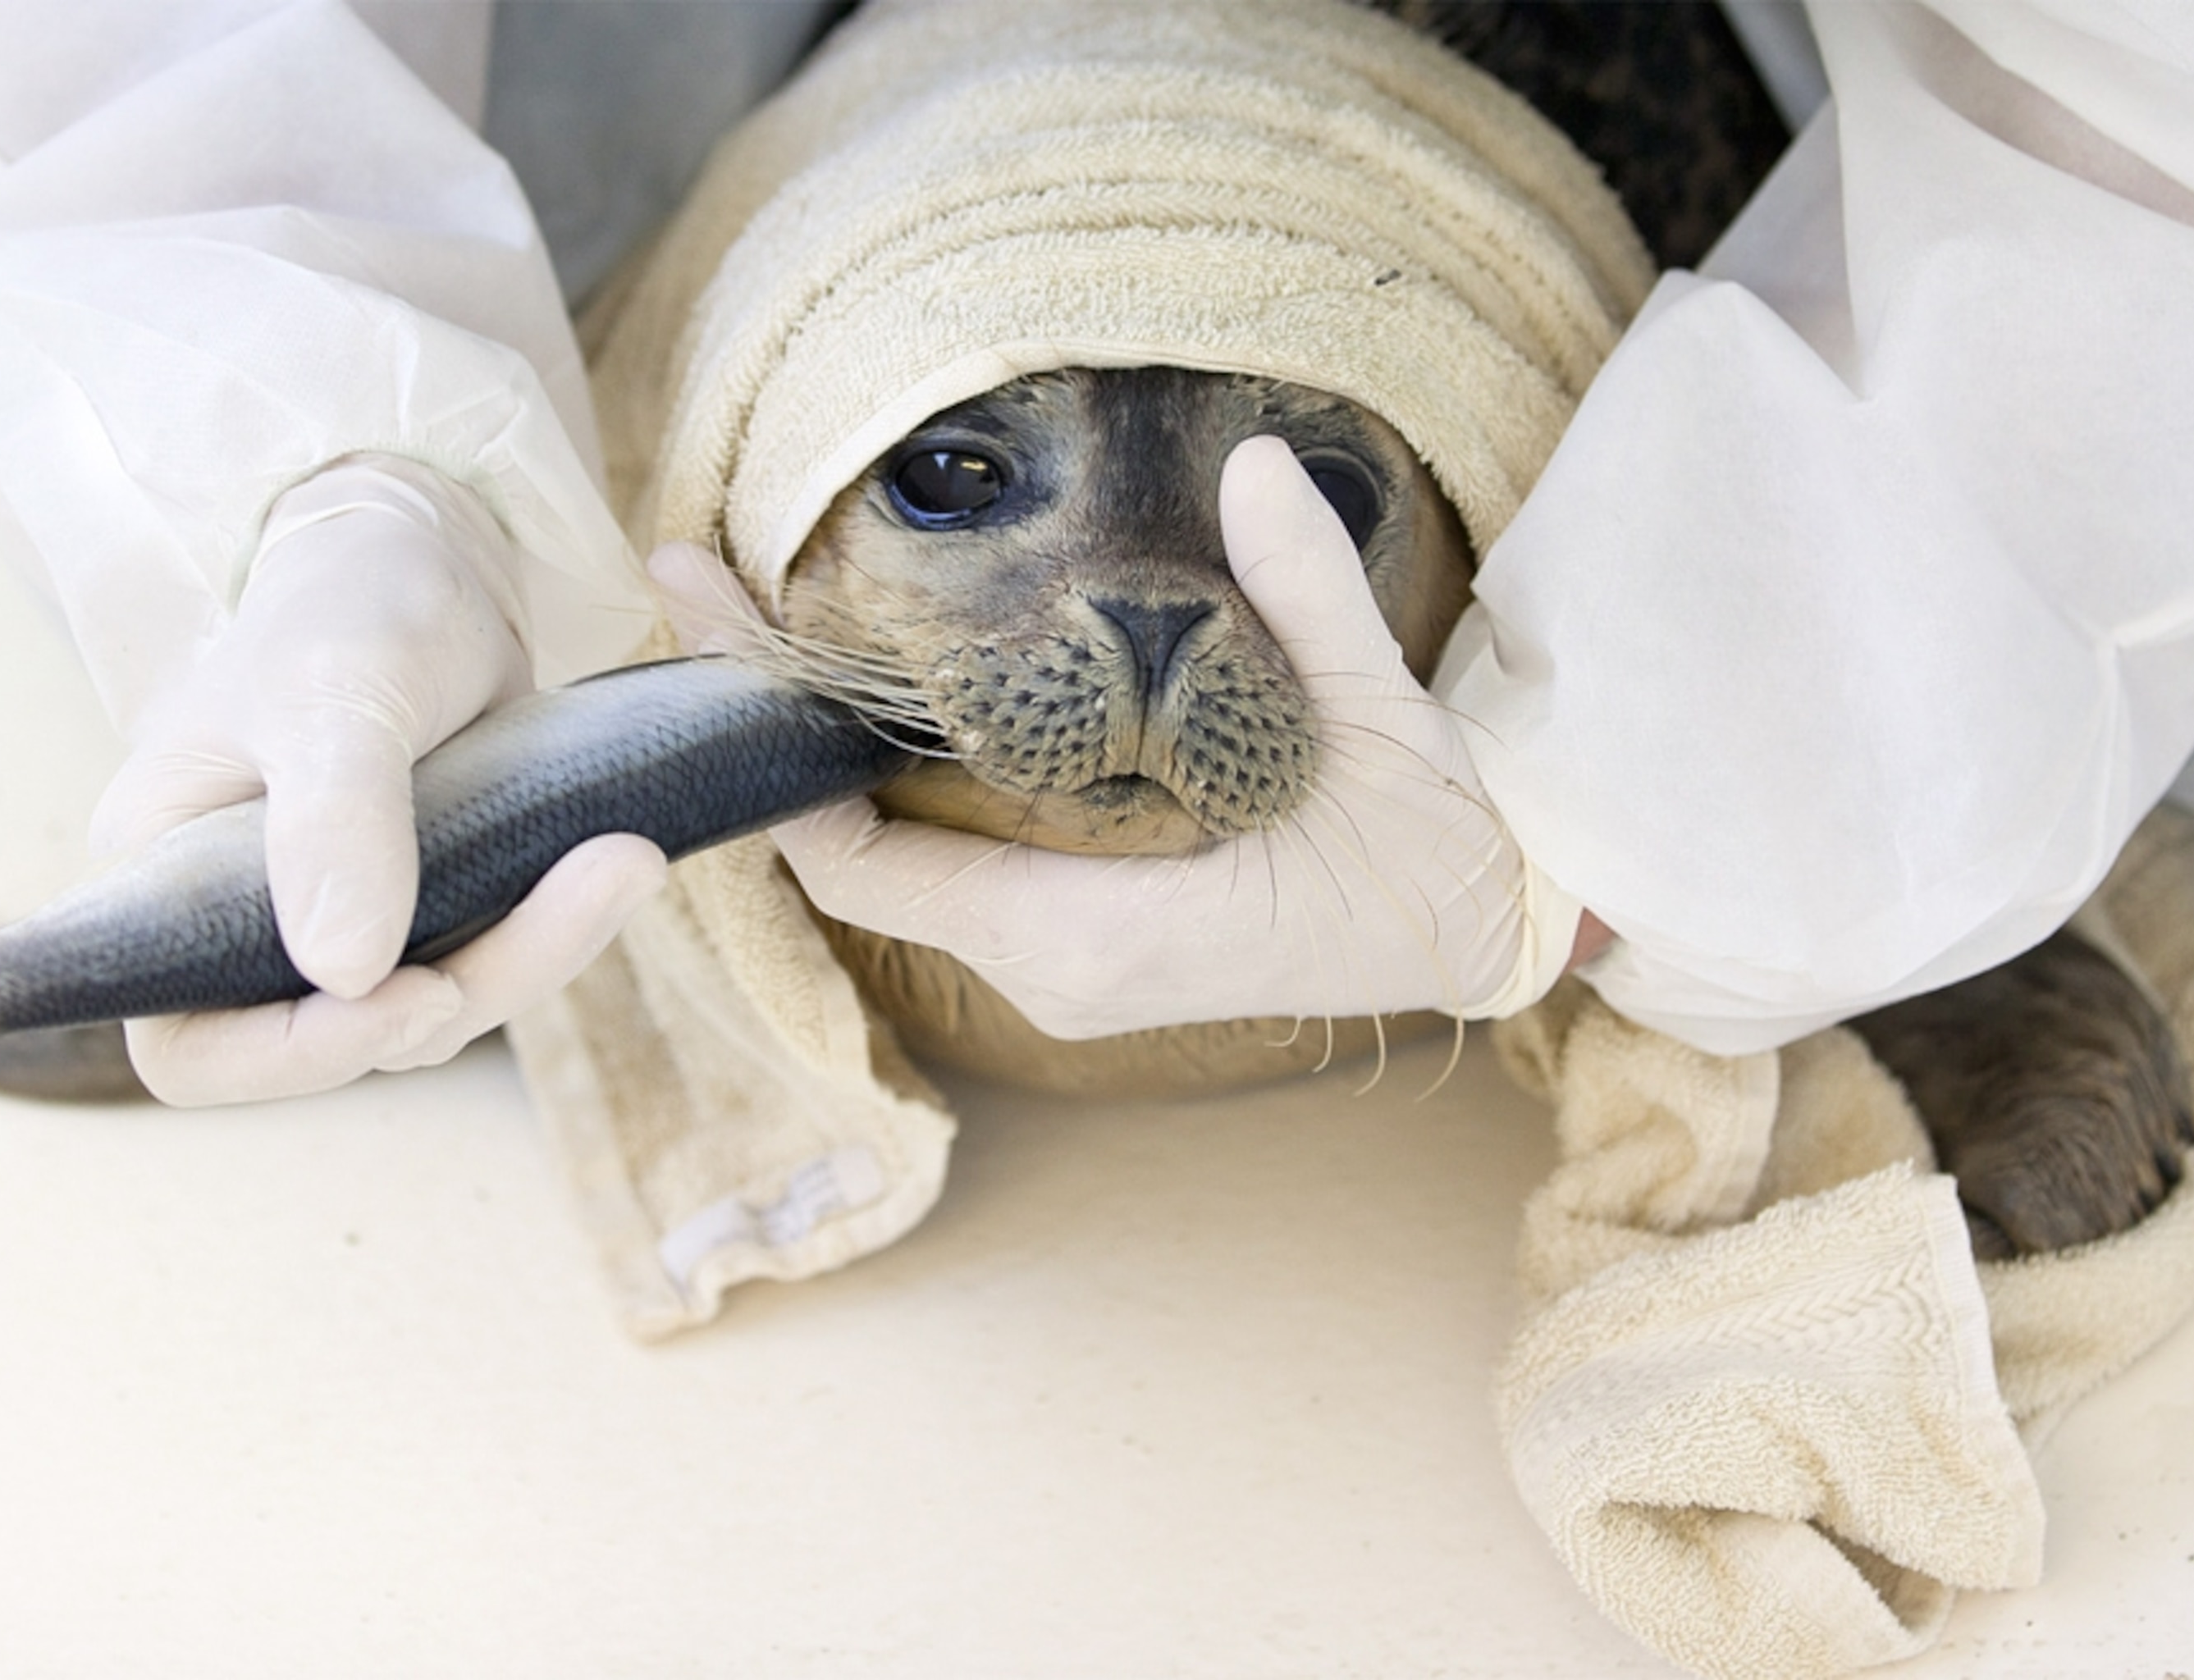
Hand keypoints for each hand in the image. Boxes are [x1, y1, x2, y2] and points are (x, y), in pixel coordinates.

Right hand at [92, 455, 664, 1103]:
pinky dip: (562, 922)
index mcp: (166, 880)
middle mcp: (244, 921)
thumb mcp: (334, 688)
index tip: (416, 998)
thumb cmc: (348, 600)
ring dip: (541, 951)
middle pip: (341, 1038)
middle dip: (465, 992)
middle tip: (586, 892)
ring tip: (628, 861)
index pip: (191, 1047)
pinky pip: (493, 955)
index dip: (294, 1058)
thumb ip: (334, 824)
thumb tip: (347, 971)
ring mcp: (343, 920)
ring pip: (438, 1005)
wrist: (425, 548)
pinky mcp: (431, 903)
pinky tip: (622, 860)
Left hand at [658, 438, 1588, 1040]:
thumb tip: (1252, 470)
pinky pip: (956, 875)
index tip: (704, 632)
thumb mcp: (1380, 722)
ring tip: (767, 633)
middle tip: (703, 595)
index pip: (870, 868)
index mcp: (1091, 937)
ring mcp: (1066, 967)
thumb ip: (1309, 598)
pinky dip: (902, 796)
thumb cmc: (1436, 854)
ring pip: (905, 871)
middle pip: (863, 863)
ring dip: (835, 764)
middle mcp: (1053, 968)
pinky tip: (881, 704)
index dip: (777, 764)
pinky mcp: (1088, 948)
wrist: (1490, 938)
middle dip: (783, 738)